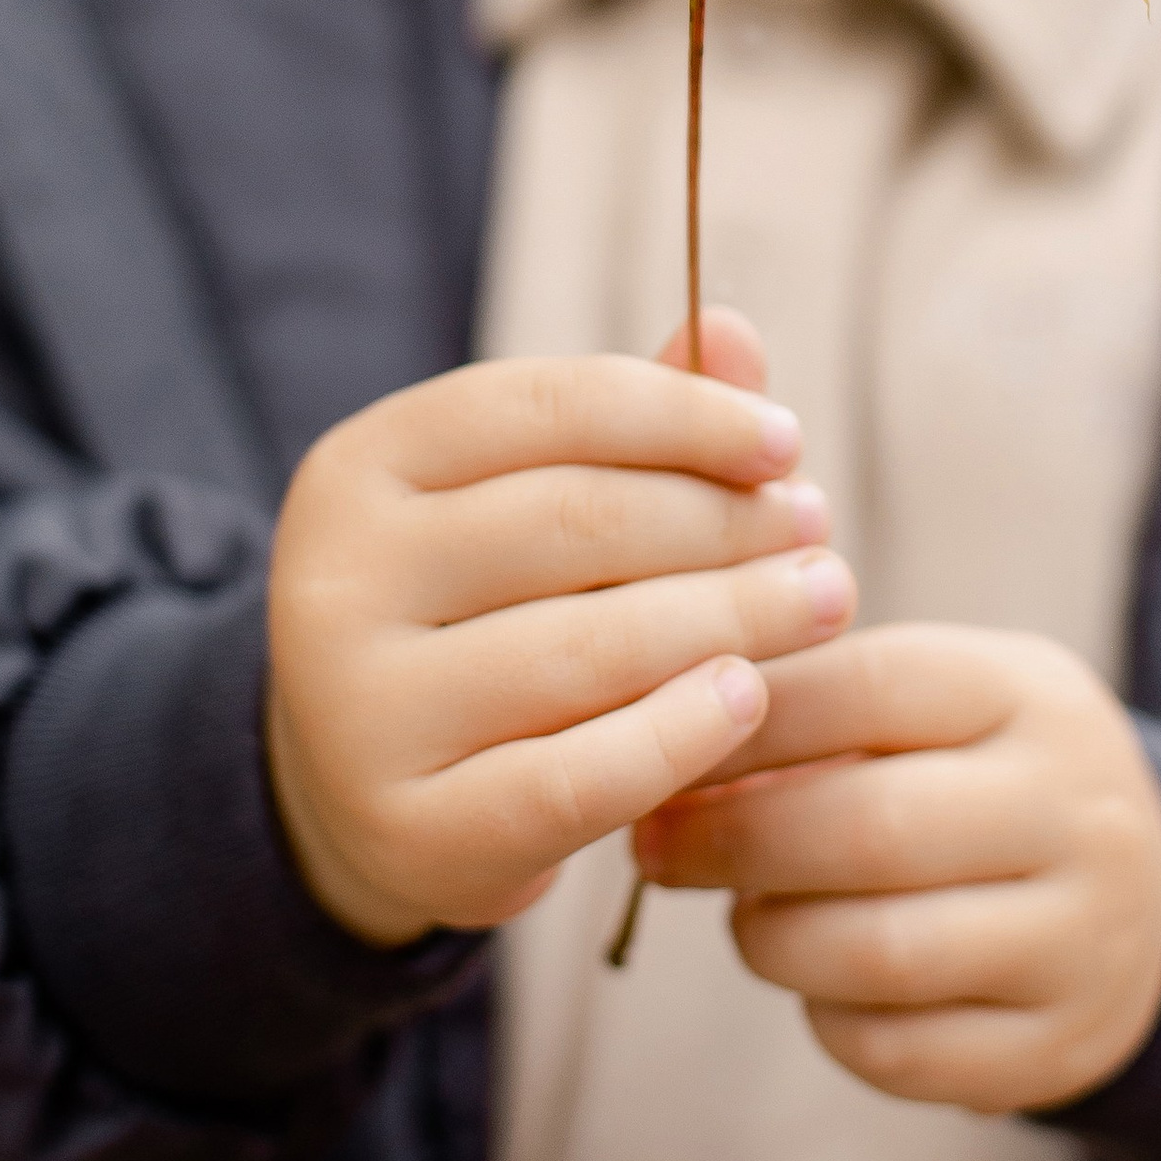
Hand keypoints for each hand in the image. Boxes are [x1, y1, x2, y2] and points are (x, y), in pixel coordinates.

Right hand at [266, 312, 854, 944]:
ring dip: (733, 618)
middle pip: (577, 524)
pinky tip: (749, 697)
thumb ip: (627, 425)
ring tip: (823, 602)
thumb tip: (732, 331)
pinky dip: (679, 733)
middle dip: (723, 522)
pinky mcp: (410, 830)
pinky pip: (576, 777)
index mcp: (362, 467)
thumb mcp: (526, 503)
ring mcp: (360, 714)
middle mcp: (337, 580)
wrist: (368, 795)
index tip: (785, 443)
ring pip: (588, 647)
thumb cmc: (480, 614)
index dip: (682, 414)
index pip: (547, 406)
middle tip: (817, 533)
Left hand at [631, 625, 1160, 1113]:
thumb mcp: (941, 706)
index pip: (867, 686)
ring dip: (770, 937)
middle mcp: (1078, 814)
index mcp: (1034, 698)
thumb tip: (669, 753)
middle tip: (656, 848)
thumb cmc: (987, 779)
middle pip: (868, 829)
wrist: (1158, 906)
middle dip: (733, 841)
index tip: (659, 740)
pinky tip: (818, 982)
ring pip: (877, 954)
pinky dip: (827, 1020)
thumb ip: (821, 710)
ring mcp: (1082, 941)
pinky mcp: (1058, 1048)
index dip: (745, 719)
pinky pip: (899, 1052)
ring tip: (742, 915)